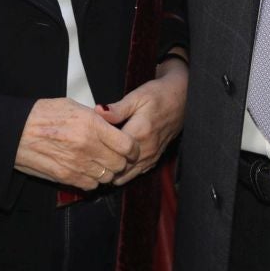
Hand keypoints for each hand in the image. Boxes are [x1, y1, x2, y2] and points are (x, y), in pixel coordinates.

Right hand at [15, 97, 135, 189]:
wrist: (16, 131)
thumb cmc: (43, 114)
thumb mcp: (73, 106)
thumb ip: (96, 118)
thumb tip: (111, 124)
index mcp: (92, 124)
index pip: (127, 145)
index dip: (132, 149)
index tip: (130, 148)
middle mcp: (88, 145)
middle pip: (120, 164)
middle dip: (121, 161)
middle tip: (114, 156)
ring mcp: (77, 164)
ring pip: (107, 177)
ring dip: (106, 172)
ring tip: (98, 162)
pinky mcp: (66, 177)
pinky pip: (91, 185)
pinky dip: (92, 180)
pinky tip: (86, 170)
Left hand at [99, 58, 186, 183]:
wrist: (181, 99)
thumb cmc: (159, 96)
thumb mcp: (136, 97)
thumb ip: (116, 109)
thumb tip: (98, 112)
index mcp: (139, 133)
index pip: (113, 151)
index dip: (98, 151)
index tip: (88, 147)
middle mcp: (147, 148)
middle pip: (119, 167)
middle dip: (104, 165)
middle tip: (90, 160)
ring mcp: (152, 155)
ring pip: (129, 174)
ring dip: (114, 172)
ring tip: (100, 165)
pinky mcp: (155, 158)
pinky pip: (138, 173)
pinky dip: (126, 173)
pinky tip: (115, 167)